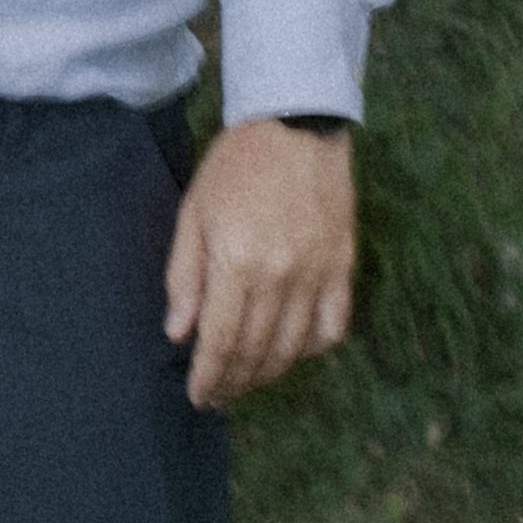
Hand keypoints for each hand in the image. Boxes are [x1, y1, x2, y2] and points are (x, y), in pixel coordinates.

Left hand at [164, 120, 356, 410]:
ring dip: (269, 374)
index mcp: (236, 262)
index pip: (220, 341)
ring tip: (249, 382)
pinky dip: (313, 349)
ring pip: (294, 347)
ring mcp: (317, 273)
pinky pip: (333, 326)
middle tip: (220, 397)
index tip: (200, 397)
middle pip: (256, 351)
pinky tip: (293, 353)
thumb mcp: (193, 214)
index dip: (209, 377)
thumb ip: (184, 277)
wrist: (295, 125)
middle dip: (234, 383)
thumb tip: (179, 334)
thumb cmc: (235, 166)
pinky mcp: (344, 266)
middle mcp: (280, 275)